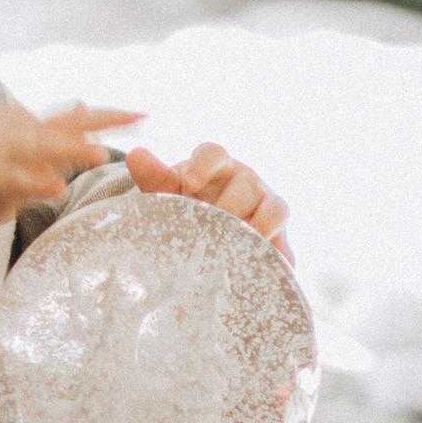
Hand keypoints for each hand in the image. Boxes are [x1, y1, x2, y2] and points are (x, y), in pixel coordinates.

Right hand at [0, 96, 133, 240]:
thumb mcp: (11, 130)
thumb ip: (49, 125)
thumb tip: (83, 105)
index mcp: (28, 124)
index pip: (76, 118)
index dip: (111, 115)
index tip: (144, 113)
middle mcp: (20, 134)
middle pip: (68, 126)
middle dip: (104, 121)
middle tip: (138, 116)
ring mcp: (4, 156)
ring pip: (42, 149)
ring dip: (70, 150)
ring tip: (98, 152)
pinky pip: (15, 181)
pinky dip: (34, 182)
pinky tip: (52, 185)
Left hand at [124, 135, 290, 250]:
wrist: (206, 232)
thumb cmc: (185, 205)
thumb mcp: (167, 193)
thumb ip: (153, 176)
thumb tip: (136, 155)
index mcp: (216, 164)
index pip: (213, 153)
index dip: (203, 165)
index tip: (189, 182)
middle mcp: (245, 180)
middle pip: (247, 182)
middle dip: (228, 204)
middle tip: (209, 227)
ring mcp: (266, 205)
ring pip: (274, 209)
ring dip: (257, 227)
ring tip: (236, 246)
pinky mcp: (278, 236)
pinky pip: (285, 245)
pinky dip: (275, 255)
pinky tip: (258, 269)